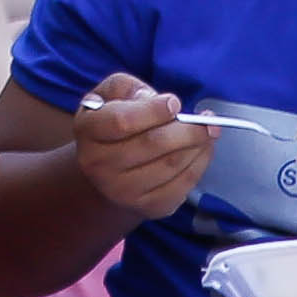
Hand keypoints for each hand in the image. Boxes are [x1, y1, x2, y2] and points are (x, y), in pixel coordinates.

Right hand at [67, 73, 216, 223]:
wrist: (106, 170)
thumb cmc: (114, 122)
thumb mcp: (112, 94)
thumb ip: (132, 89)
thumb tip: (163, 104)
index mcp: (88, 129)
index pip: (122, 121)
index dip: (154, 111)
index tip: (175, 103)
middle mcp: (99, 164)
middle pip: (152, 144)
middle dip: (188, 129)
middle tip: (207, 120)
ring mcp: (122, 190)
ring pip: (172, 165)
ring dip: (198, 146)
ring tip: (208, 132)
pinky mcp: (147, 207)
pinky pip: (182, 185)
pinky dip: (199, 165)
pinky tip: (202, 151)